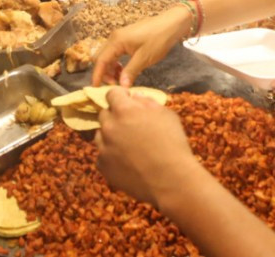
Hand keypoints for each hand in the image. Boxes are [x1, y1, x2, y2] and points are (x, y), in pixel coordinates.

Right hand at [92, 6, 190, 86]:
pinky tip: (125, 70)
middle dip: (104, 72)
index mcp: (116, 41)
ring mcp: (120, 36)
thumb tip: (121, 86)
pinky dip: (116, 62)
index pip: (100, 60)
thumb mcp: (144, 58)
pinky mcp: (126, 38)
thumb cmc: (158, 39)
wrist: (171, 24)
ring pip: (108, 55)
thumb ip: (130, 72)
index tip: (96, 88)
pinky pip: (115, 52)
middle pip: (101, 57)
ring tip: (120, 79)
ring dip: (110, 68)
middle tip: (114, 84)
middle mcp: (115, 37)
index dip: (97, 75)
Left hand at [95, 88, 197, 205]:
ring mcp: (103, 147)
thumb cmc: (173, 144)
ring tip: (128, 145)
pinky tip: (126, 161)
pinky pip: (102, 155)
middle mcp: (109, 126)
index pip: (112, 94)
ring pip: (101, 134)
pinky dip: (111, 155)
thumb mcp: (167, 115)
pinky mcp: (103, 166)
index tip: (127, 100)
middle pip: (104, 114)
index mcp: (124, 110)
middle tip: (130, 125)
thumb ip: (148, 102)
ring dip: (111, 135)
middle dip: (116, 115)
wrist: (171, 180)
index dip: (120, 95)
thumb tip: (135, 96)